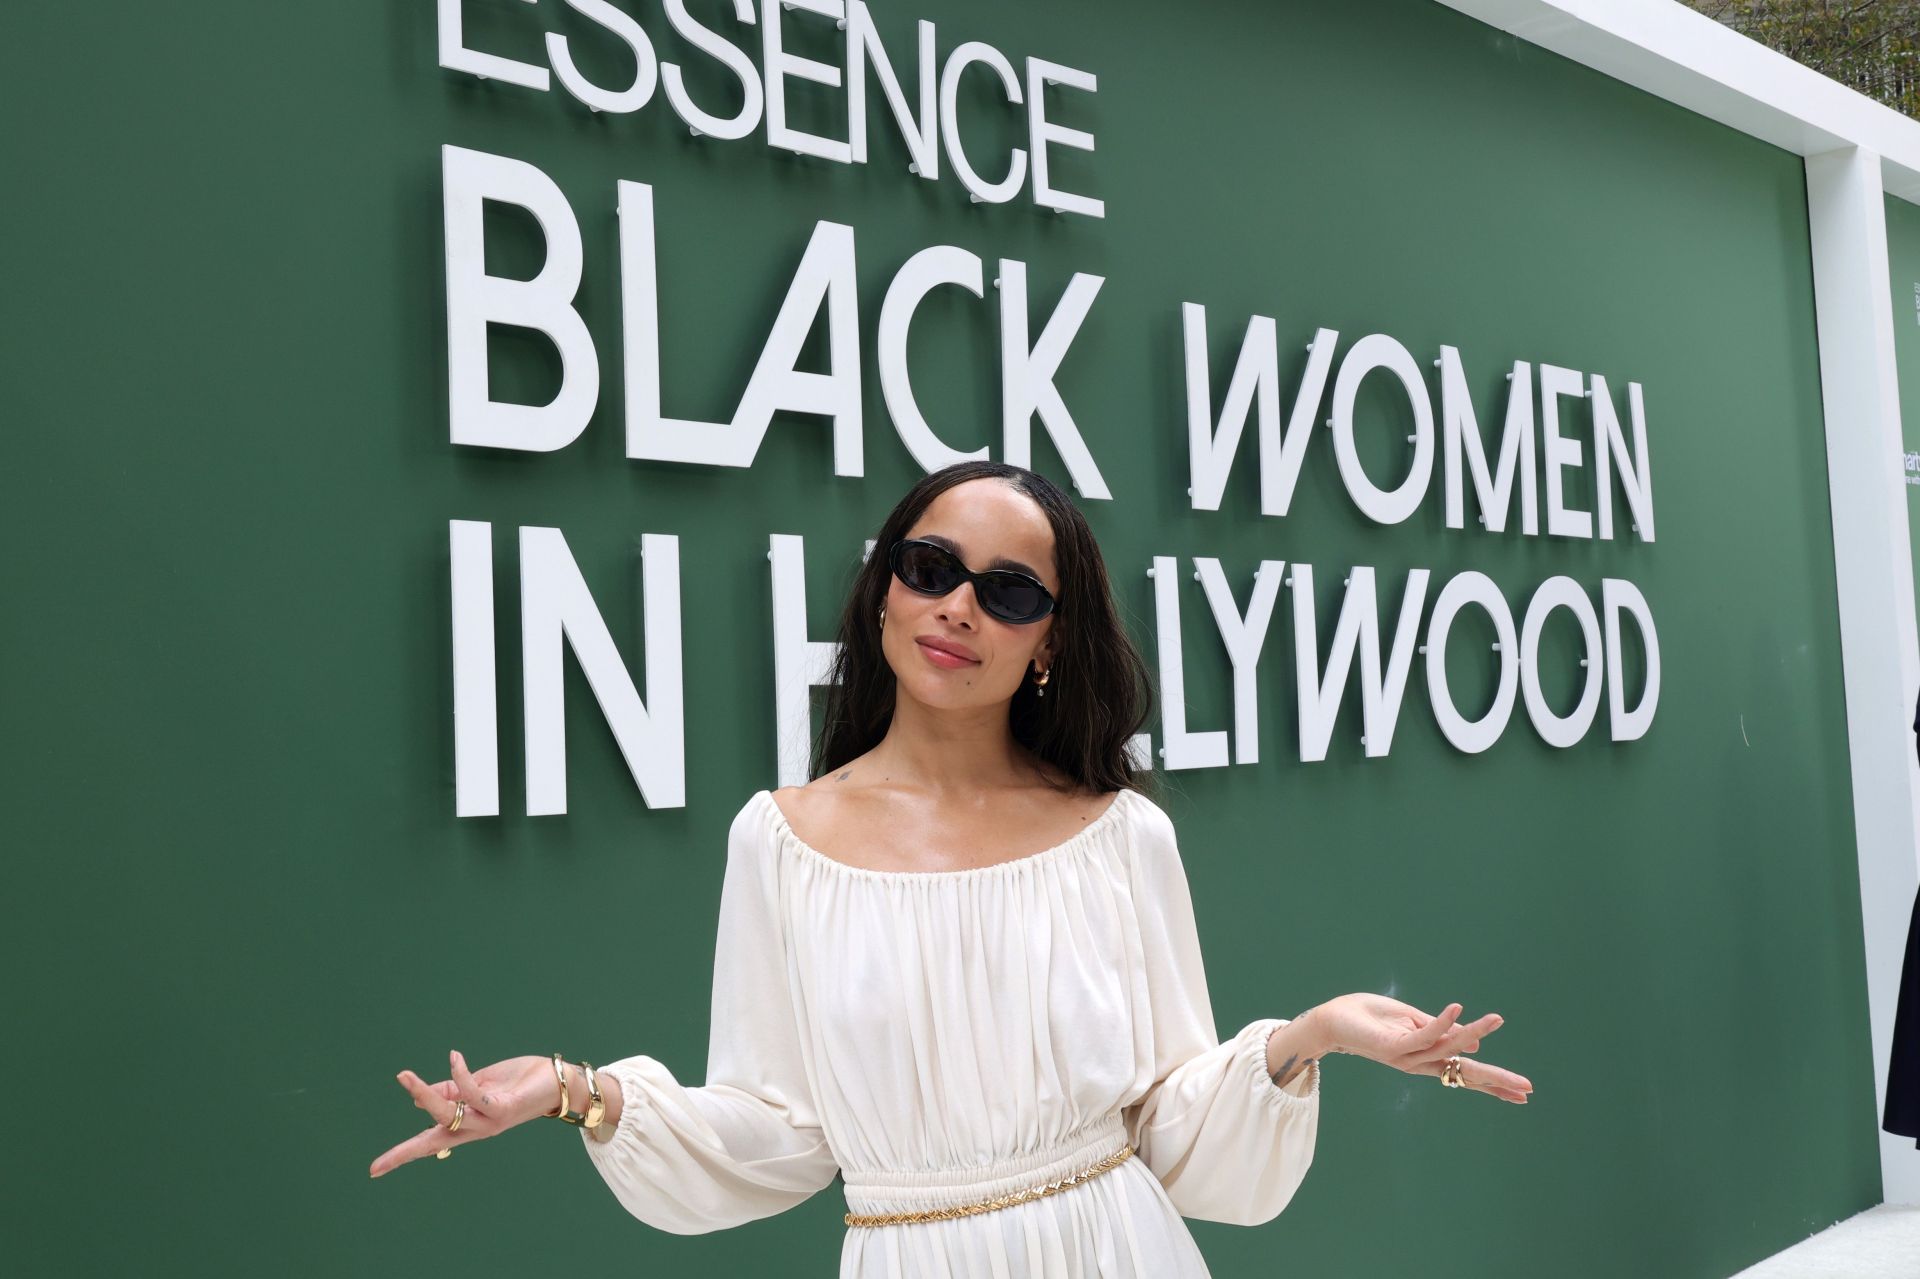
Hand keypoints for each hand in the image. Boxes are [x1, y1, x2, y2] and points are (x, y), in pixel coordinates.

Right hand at [368, 1050, 561, 1176]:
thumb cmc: (517, 1083)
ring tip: (404, 1076)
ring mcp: (489, 1121)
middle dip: (406, 1150)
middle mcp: (475, 1128)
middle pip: (433, 1138)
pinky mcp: (503, 1108)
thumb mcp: (480, 1085)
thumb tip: (419, 1099)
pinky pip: (474, 1095)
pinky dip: (460, 1076)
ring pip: (447, 1115)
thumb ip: (452, 1092)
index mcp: (467, 1124)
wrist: (556, 1082)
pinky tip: (454, 1057)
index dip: (402, 1154)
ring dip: (424, 1094)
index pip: (429, 1141)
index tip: (374, 1170)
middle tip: (379, 1155)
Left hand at [1311, 994, 1532, 1104]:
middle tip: (1527, 1088)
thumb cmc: (1372, 1019)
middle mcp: (1420, 1063)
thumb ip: (1441, 1031)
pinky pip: (1421, 1035)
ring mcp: (1406, 1056)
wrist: (1334, 1019)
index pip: (1466, 1073)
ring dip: (1473, 1030)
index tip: (1524, 1094)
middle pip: (1464, 1074)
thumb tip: (1476, 1043)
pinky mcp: (1392, 1045)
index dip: (1494, 1083)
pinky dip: (1440, 1022)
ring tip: (1496, 1018)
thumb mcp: (1414, 1022)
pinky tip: (1458, 1008)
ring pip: (1447, 1049)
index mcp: (1427, 1058)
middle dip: (1495, 1080)